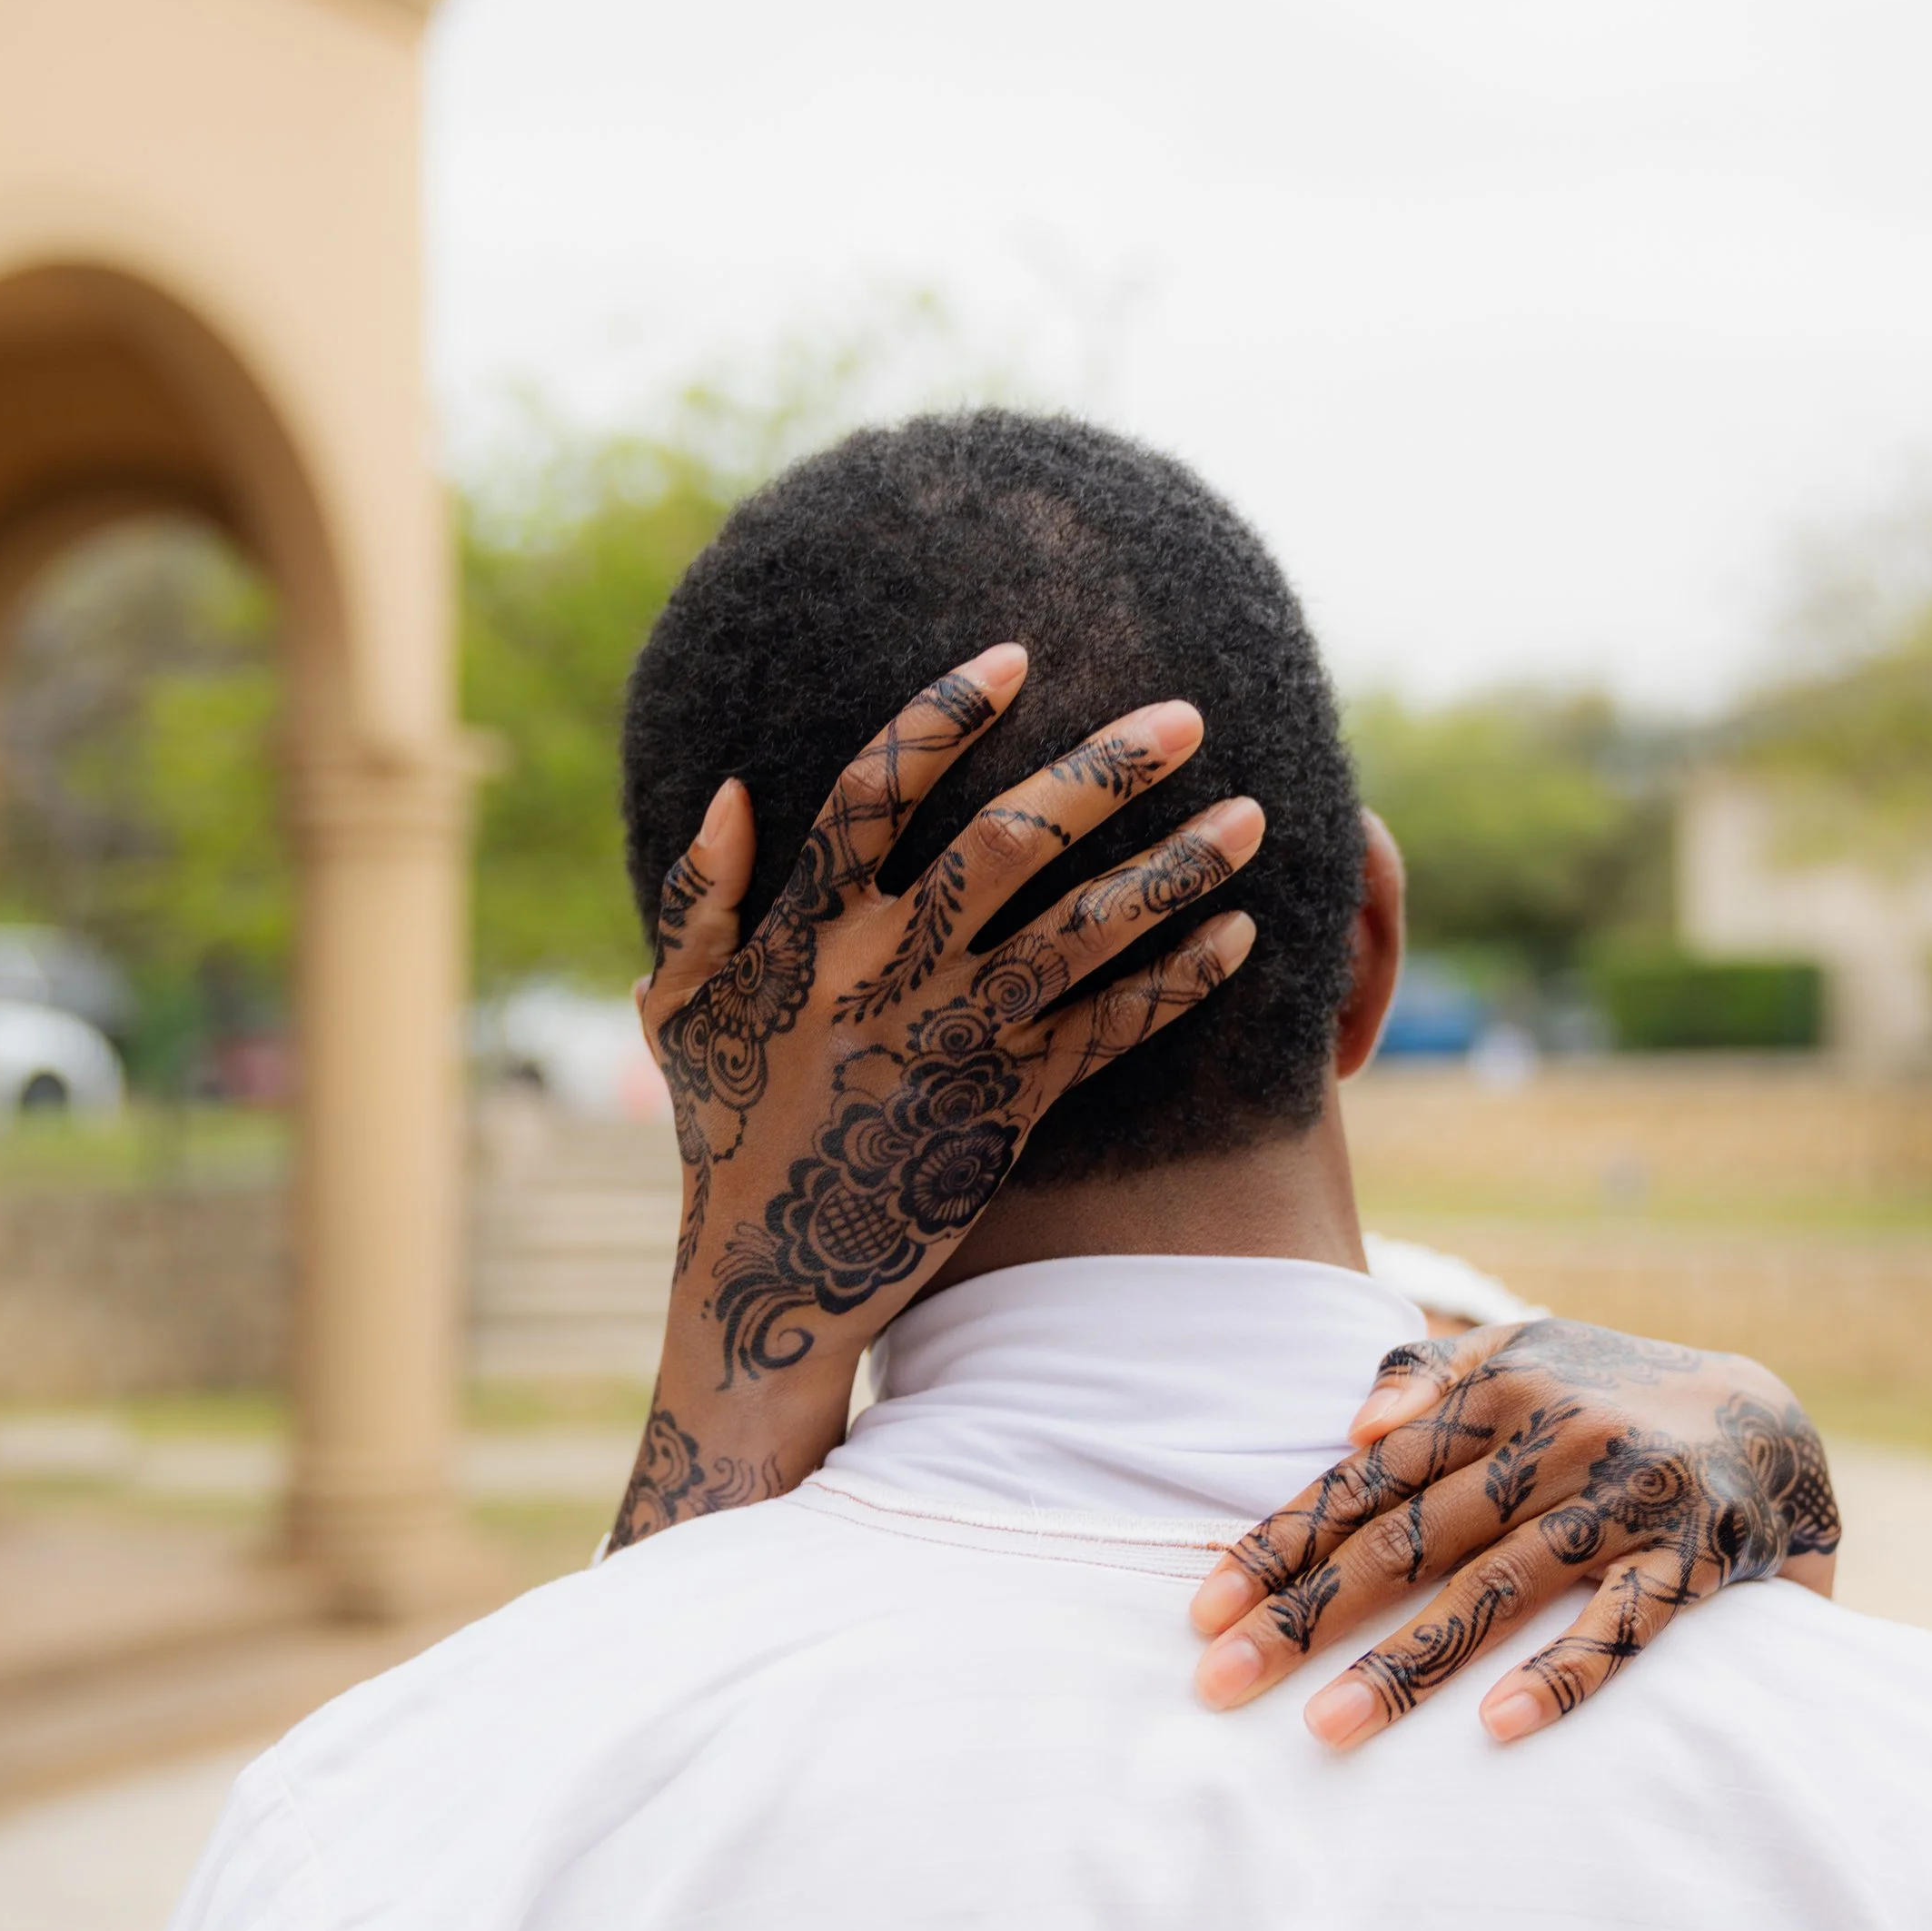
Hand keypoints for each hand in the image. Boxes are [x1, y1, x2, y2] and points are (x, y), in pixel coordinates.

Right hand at [610, 644, 1261, 1548]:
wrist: (770, 1275)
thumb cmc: (725, 1126)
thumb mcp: (679, 1008)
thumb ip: (699, 898)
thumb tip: (734, 793)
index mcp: (806, 931)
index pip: (873, 794)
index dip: (943, 718)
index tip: (1016, 655)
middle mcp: (889, 973)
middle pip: (1011, 844)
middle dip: (1104, 771)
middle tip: (1188, 715)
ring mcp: (955, 1040)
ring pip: (1084, 934)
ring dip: (1175, 870)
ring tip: (1251, 817)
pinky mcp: (1008, 1106)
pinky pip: (1110, 1031)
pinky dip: (1178, 984)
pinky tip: (1240, 939)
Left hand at [1190, 1317, 1840, 1748]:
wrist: (1774, 1420)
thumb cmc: (1613, 1397)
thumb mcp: (1527, 1355)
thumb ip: (1435, 1380)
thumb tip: (1352, 1425)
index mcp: (1499, 1389)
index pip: (1363, 1482)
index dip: (1278, 1547)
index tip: (1201, 1615)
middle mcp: (1556, 1436)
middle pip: (1407, 1538)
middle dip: (1305, 1616)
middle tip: (1220, 1687)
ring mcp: (1626, 1497)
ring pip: (1496, 1587)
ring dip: (1408, 1662)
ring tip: (1326, 1729)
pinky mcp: (1696, 1557)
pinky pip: (1623, 1624)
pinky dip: (1563, 1672)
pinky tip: (1497, 1727)